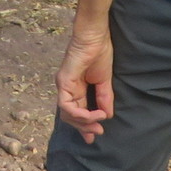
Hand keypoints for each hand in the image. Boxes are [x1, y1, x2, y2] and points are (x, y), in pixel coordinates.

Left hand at [56, 17, 114, 143]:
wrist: (95, 36)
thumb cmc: (99, 52)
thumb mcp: (104, 81)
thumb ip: (104, 98)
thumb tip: (107, 115)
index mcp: (76, 88)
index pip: (77, 112)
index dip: (85, 125)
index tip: (97, 134)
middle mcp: (67, 89)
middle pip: (70, 116)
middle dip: (84, 127)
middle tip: (98, 133)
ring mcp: (63, 85)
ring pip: (67, 113)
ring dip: (84, 121)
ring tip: (99, 121)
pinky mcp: (63, 82)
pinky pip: (66, 105)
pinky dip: (80, 113)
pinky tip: (94, 114)